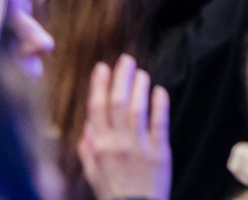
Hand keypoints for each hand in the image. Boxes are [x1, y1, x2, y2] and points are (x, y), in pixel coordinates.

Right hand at [76, 56, 171, 199]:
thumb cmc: (113, 193)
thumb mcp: (92, 174)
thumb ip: (88, 150)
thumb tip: (87, 127)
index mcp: (98, 148)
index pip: (96, 110)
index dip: (99, 86)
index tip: (102, 67)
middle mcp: (117, 144)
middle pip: (117, 105)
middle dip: (120, 79)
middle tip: (125, 60)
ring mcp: (139, 147)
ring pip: (137, 111)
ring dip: (139, 88)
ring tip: (141, 72)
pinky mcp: (159, 152)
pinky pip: (159, 124)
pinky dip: (159, 106)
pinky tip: (160, 90)